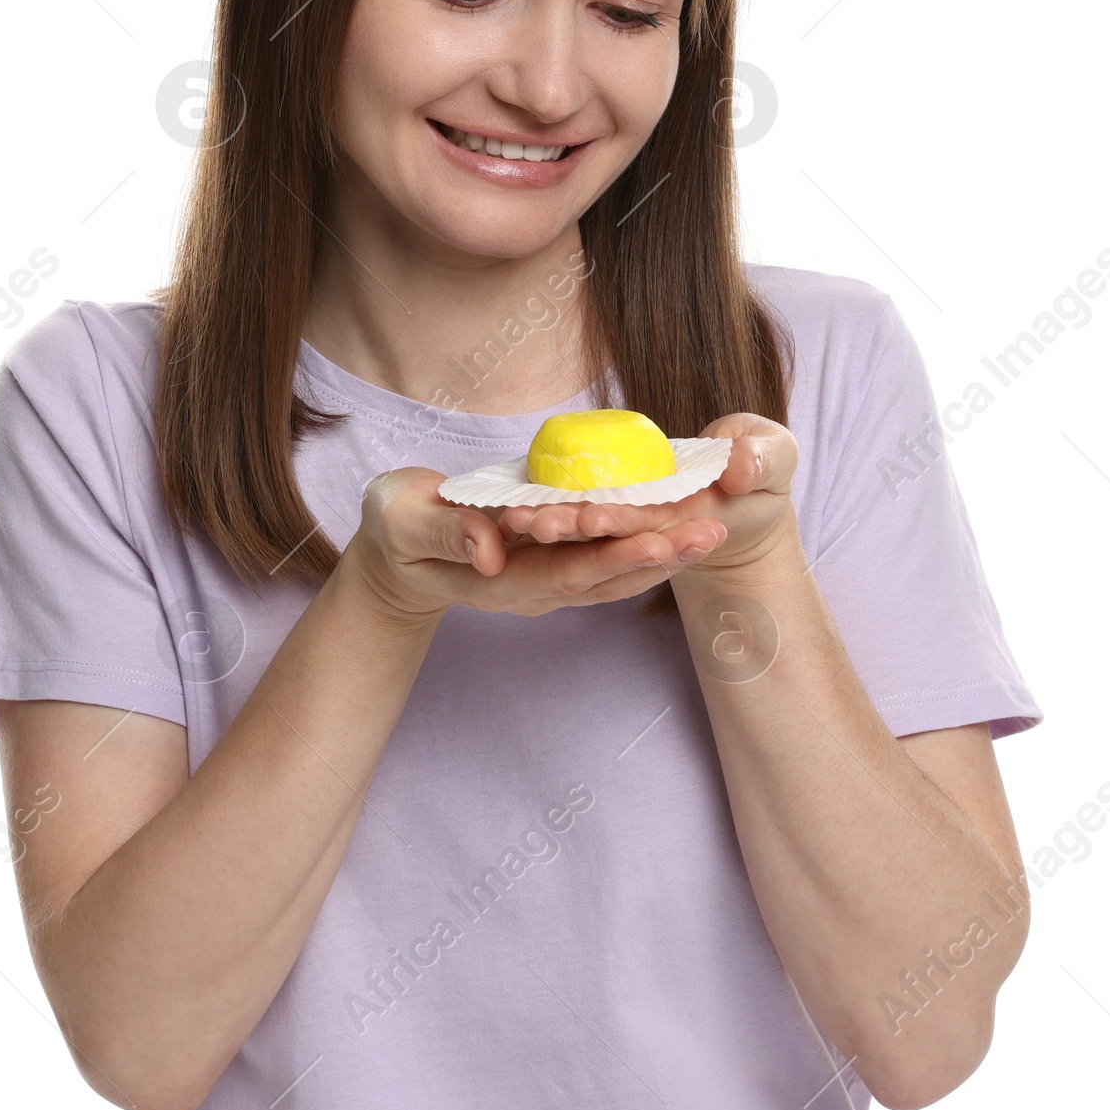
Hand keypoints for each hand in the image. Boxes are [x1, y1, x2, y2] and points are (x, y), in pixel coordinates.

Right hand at [341, 466, 727, 621]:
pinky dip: (646, 541)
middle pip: (605, 578)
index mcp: (500, 581)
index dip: (614, 559)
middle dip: (659, 557)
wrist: (399, 551)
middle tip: (711, 531)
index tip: (658, 541)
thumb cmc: (395, 529)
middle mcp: (534, 587)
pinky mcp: (554, 559)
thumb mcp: (403, 523)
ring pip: (614, 572)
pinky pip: (607, 555)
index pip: (566, 573)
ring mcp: (546, 577)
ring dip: (665, 554)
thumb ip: (444, 531)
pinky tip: (679, 523)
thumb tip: (489, 548)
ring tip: (713, 529)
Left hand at [493, 413, 799, 577]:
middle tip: (529, 521)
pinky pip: (582, 519)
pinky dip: (552, 513)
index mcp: (695, 523)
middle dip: (571, 531)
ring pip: (588, 534)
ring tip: (511, 518)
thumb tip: (740, 469)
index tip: (590, 515)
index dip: (622, 524)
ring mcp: (635, 530)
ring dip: (552, 528)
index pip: (654, 528)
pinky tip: (512, 507)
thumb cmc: (766, 464)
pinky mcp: (617, 518)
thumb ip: (763, 460)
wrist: (744, 487)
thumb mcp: (777, 454)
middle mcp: (658, 535)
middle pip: (610, 538)